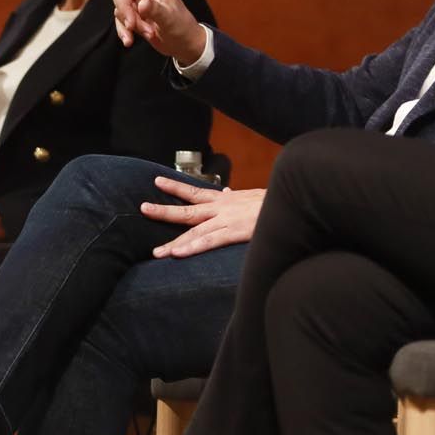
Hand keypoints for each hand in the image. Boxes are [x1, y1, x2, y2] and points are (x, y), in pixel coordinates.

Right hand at [93, 0, 205, 63]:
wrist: (184, 45)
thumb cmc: (182, 27)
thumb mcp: (171, 19)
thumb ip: (156, 11)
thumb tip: (141, 5)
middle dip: (124, 9)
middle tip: (134, 26)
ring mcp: (137, 2)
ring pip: (119, 8)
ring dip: (129, 24)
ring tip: (148, 34)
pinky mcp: (134, 16)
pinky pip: (120, 20)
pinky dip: (124, 31)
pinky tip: (130, 41)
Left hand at [140, 178, 264, 258]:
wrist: (292, 198)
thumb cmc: (274, 201)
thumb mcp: (251, 195)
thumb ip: (235, 196)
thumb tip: (225, 191)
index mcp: (224, 199)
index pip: (195, 192)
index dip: (176, 187)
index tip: (158, 181)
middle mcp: (221, 207)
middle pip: (187, 210)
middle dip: (164, 211)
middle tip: (143, 208)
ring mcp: (227, 219)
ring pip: (195, 231)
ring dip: (174, 242)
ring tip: (157, 252)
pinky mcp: (236, 231)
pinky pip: (210, 241)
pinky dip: (194, 248)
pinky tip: (179, 254)